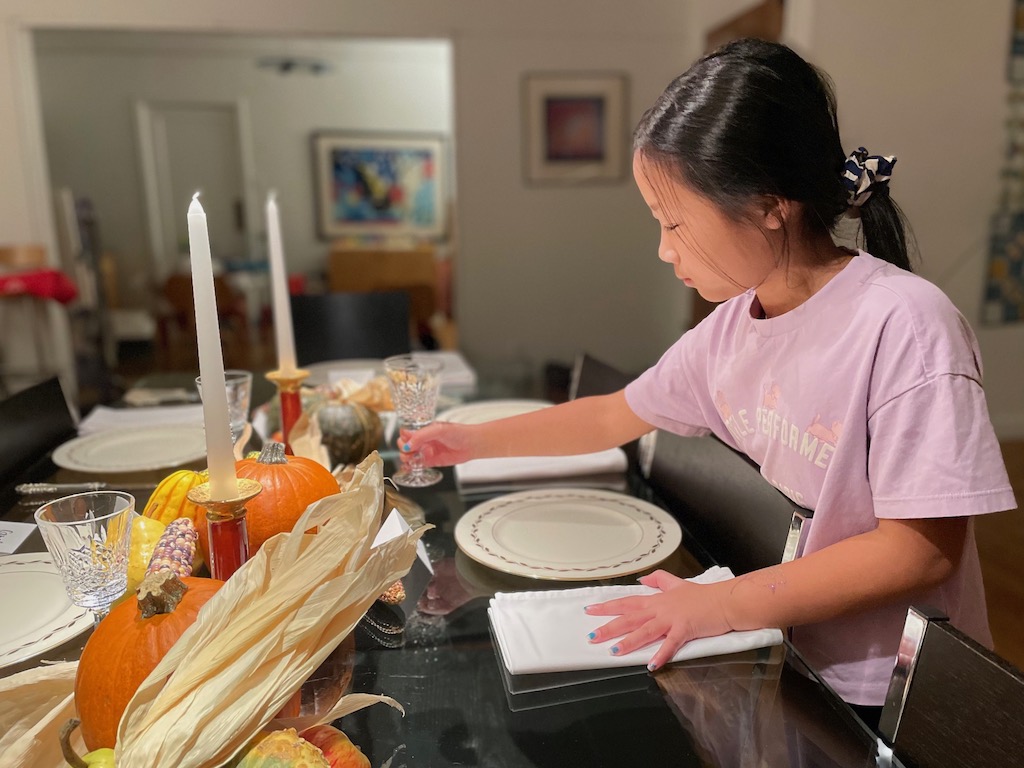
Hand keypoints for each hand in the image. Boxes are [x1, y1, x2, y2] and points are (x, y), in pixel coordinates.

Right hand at [399, 421, 476, 466]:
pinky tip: (414, 466)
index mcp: (423, 430)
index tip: (406, 441)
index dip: (403, 438)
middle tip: (411, 451)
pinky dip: (412, 466)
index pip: (405, 433)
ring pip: (409, 455)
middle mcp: (423, 440)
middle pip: (404, 445)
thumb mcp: (438, 430)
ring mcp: (426, 451)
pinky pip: (417, 464)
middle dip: (404, 449)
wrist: (471, 444)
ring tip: (413, 458)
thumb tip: (408, 445)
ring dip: (407, 458)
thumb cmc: (458, 432)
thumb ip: (421, 436)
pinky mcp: (431, 461)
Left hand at [584, 570, 733, 670]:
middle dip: (609, 627)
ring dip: (628, 642)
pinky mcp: (685, 629)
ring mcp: (671, 619)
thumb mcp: (677, 583)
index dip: (607, 607)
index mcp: (656, 600)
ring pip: (645, 631)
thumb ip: (659, 580)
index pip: (627, 602)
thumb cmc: (703, 596)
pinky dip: (661, 654)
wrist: (725, 600)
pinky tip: (652, 665)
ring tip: (613, 652)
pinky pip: (671, 643)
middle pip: (630, 618)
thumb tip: (643, 578)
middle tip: (592, 636)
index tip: (590, 611)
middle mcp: (660, 609)